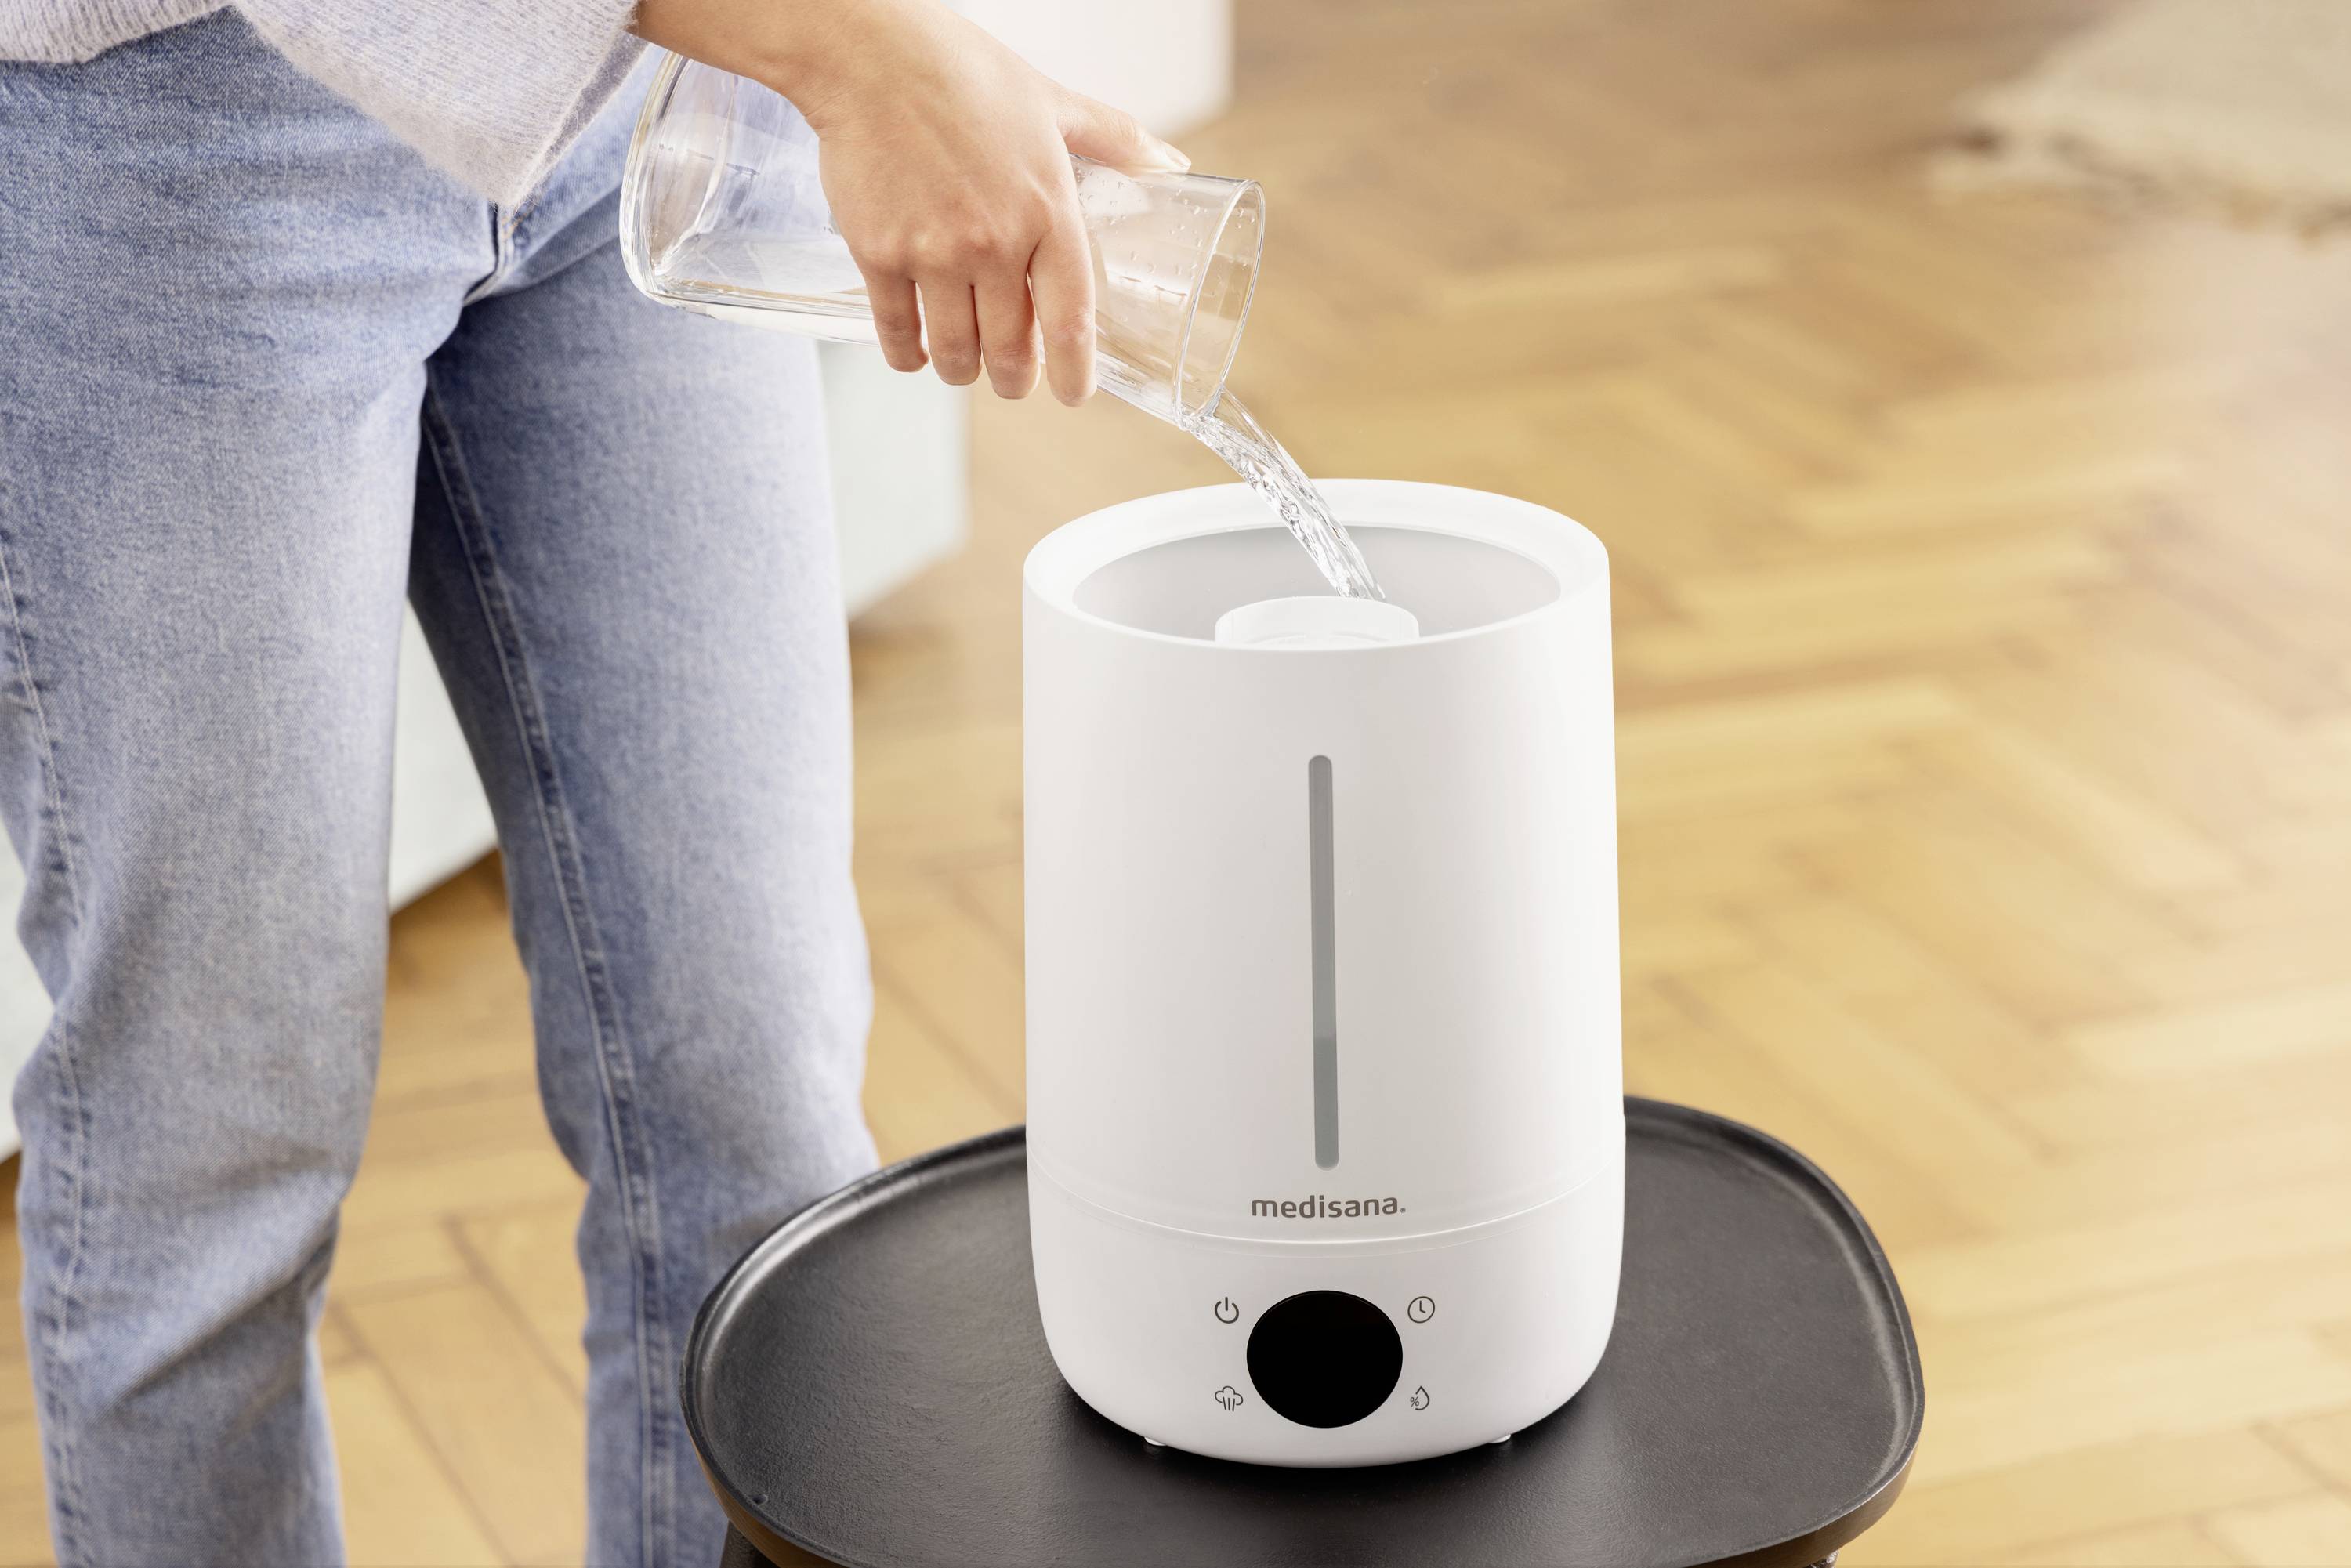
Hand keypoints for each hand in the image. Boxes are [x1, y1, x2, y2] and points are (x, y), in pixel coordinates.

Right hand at [633, 0, 1188, 402]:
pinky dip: (907, 354)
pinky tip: (913, 353)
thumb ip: (1114, 140)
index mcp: (1048, 211)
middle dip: (1013, 379)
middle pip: (1009, 351)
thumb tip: (1170, 162)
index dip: (1074, 372)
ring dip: (961, 370)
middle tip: (1012, 381)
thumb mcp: (1053, 102)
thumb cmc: (963, 72)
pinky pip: (896, 332)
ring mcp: (934, 254)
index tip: (1073, 395)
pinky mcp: (879, 254)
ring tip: (963, 365)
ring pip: (954, 351)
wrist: (871, 55)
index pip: (1073, 319)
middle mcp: (995, 243)